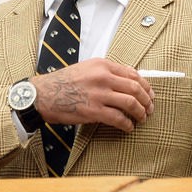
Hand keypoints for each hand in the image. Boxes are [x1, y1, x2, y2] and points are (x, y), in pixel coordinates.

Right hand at [31, 58, 153, 132]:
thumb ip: (105, 72)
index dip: (145, 86)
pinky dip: (127, 124)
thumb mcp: (85, 68)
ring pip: (131, 103)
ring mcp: (99, 94)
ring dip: (140, 112)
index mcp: (102, 65)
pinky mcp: (94, 111)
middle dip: (147, 100)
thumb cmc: (62, 83)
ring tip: (141, 118)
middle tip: (149, 108)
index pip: (133, 73)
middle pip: (136, 88)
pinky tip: (128, 127)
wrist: (42, 94)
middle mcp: (102, 77)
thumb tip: (127, 79)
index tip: (149, 93)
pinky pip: (119, 118)